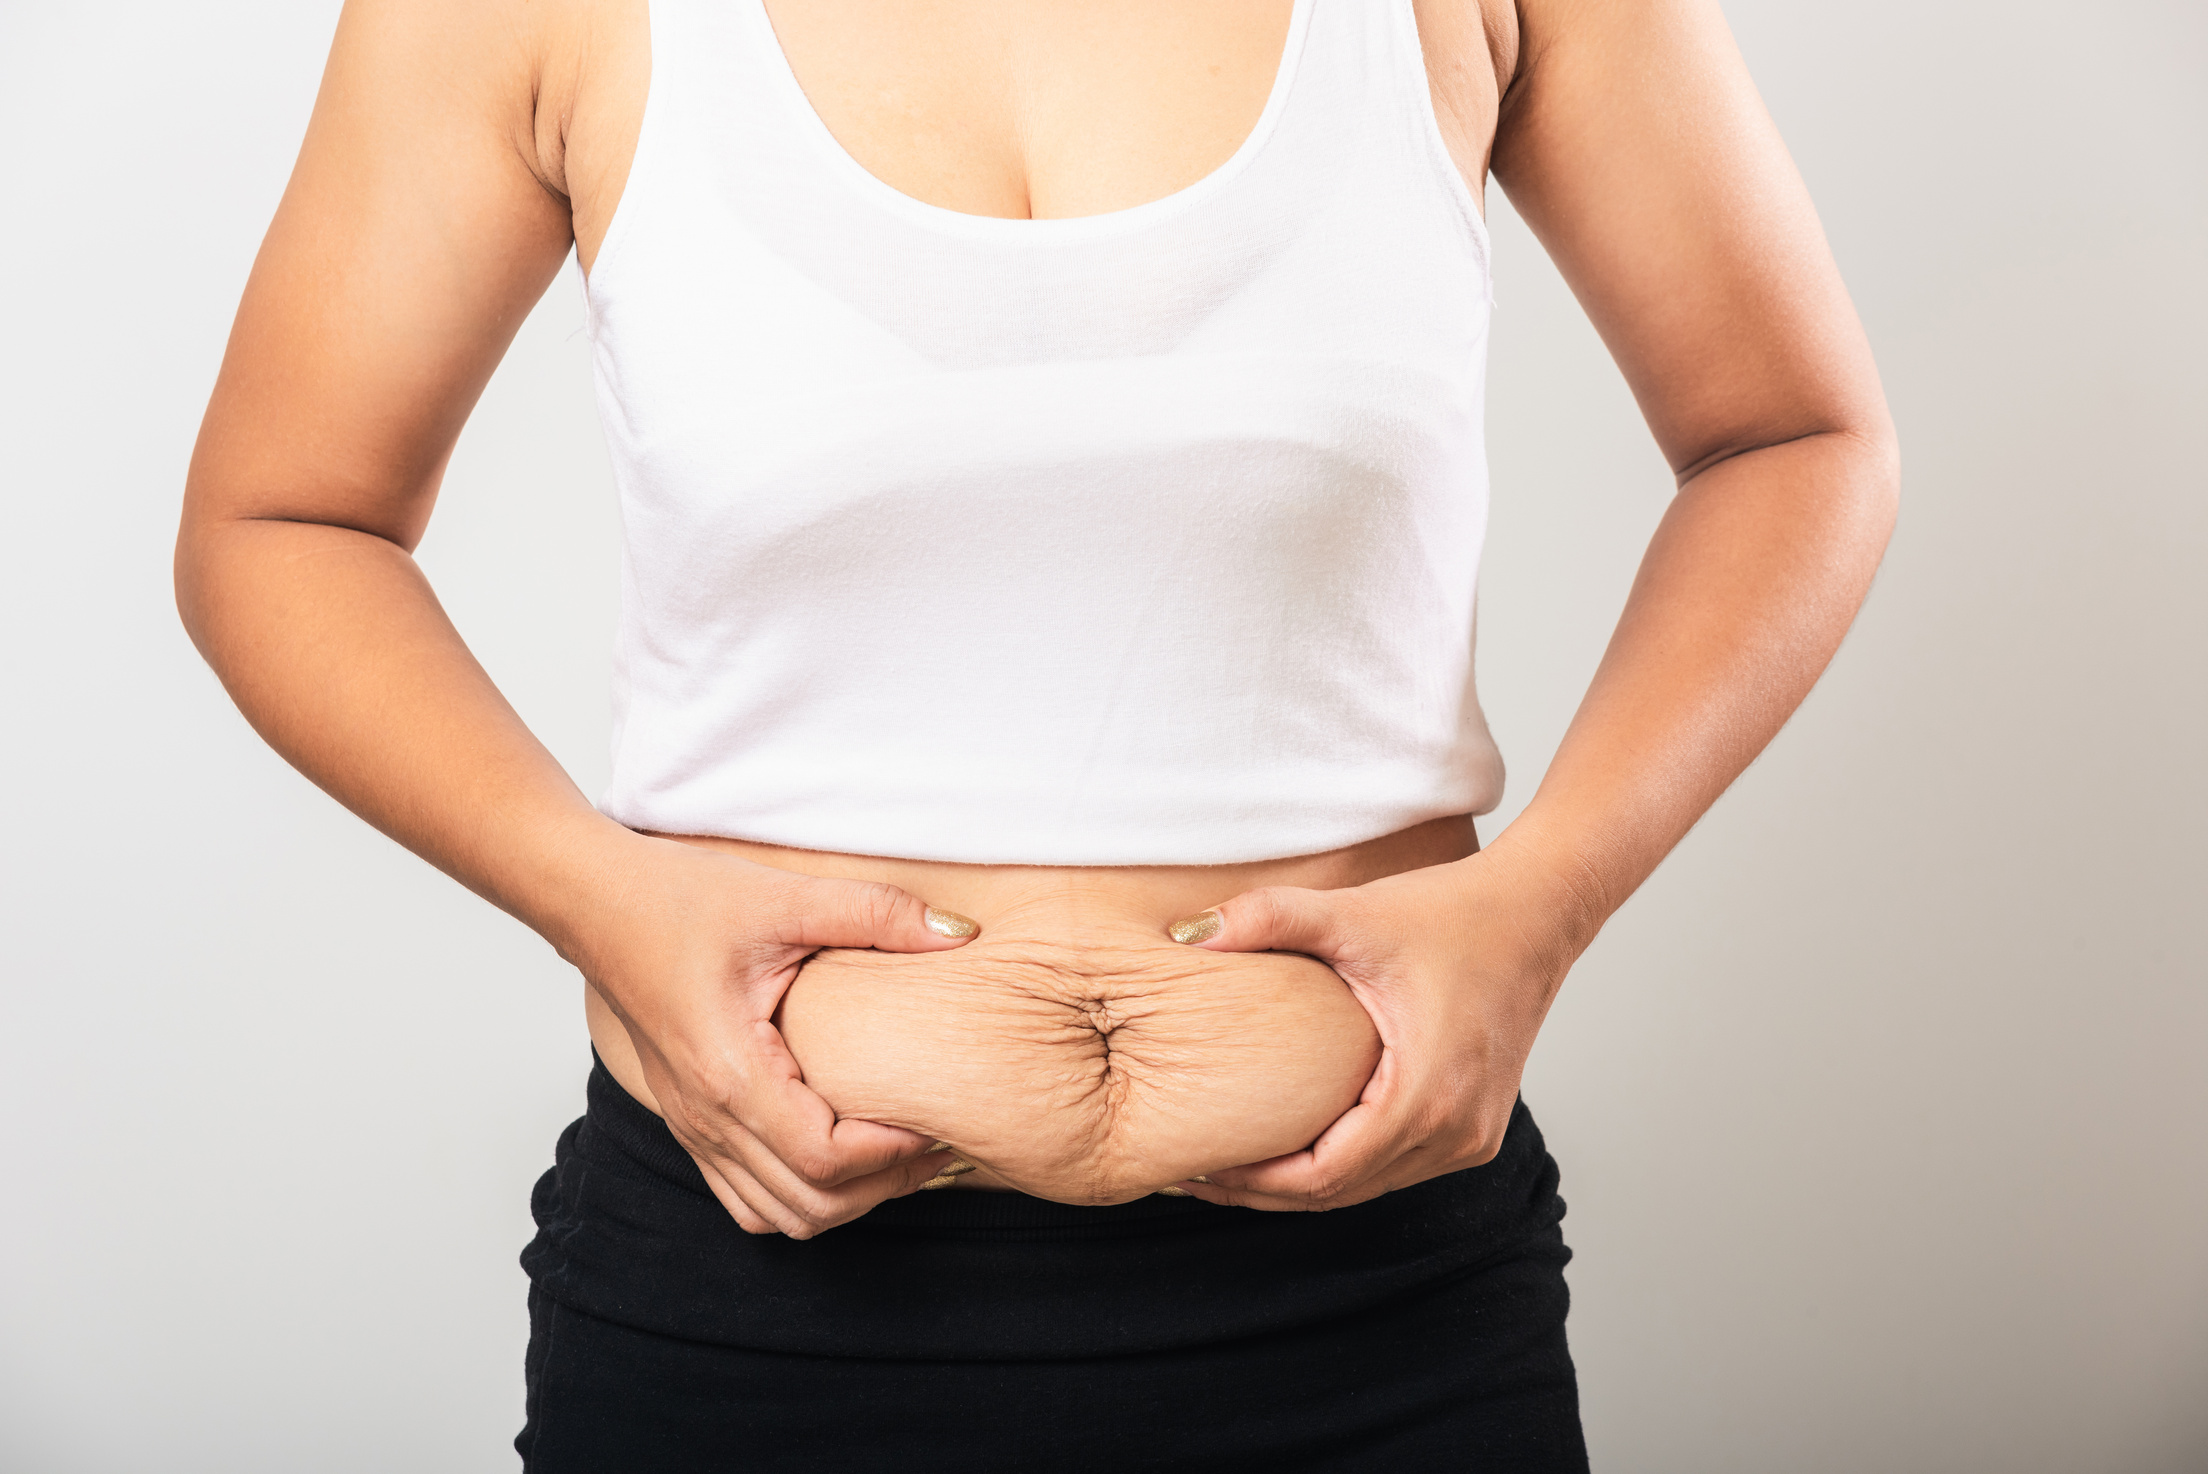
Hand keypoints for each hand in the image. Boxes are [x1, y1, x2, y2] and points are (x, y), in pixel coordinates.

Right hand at [554, 832, 980, 1237]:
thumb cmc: (678, 898)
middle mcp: (706, 1117)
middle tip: (939, 1141)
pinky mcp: (691, 1122)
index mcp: (731, 1072)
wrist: (596, 903)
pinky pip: (747, 1197)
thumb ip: (877, 914)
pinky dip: (801, 1195)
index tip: (935, 1116)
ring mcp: (693, 1128)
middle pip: (809, 1206)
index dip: (892, 1153)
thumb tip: (959, 935)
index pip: (825, 1159)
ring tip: (900, 1152)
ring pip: (777, 1216)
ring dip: (846, 1199)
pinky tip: (843, 1152)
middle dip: (885, 1185)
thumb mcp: (787, 897)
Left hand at [1163, 835, 1595, 1210]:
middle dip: (1261, 1190)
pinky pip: (1391, 1166)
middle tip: (1191, 1174)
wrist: (1538, 911)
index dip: (1251, 1180)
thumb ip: (1270, 918)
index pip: (1320, 1176)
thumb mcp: (1355, 913)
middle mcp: (1455, 1133)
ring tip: (1228, 1164)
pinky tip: (1290, 1141)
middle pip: (1338, 1194)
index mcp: (1424, 1097)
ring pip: (1365, 1187)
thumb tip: (1187, 929)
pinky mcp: (1473, 1126)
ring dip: (1298, 1183)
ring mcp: (1470, 1137)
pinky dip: (1338, 1164)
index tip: (1193, 1166)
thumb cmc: (1454, 913)